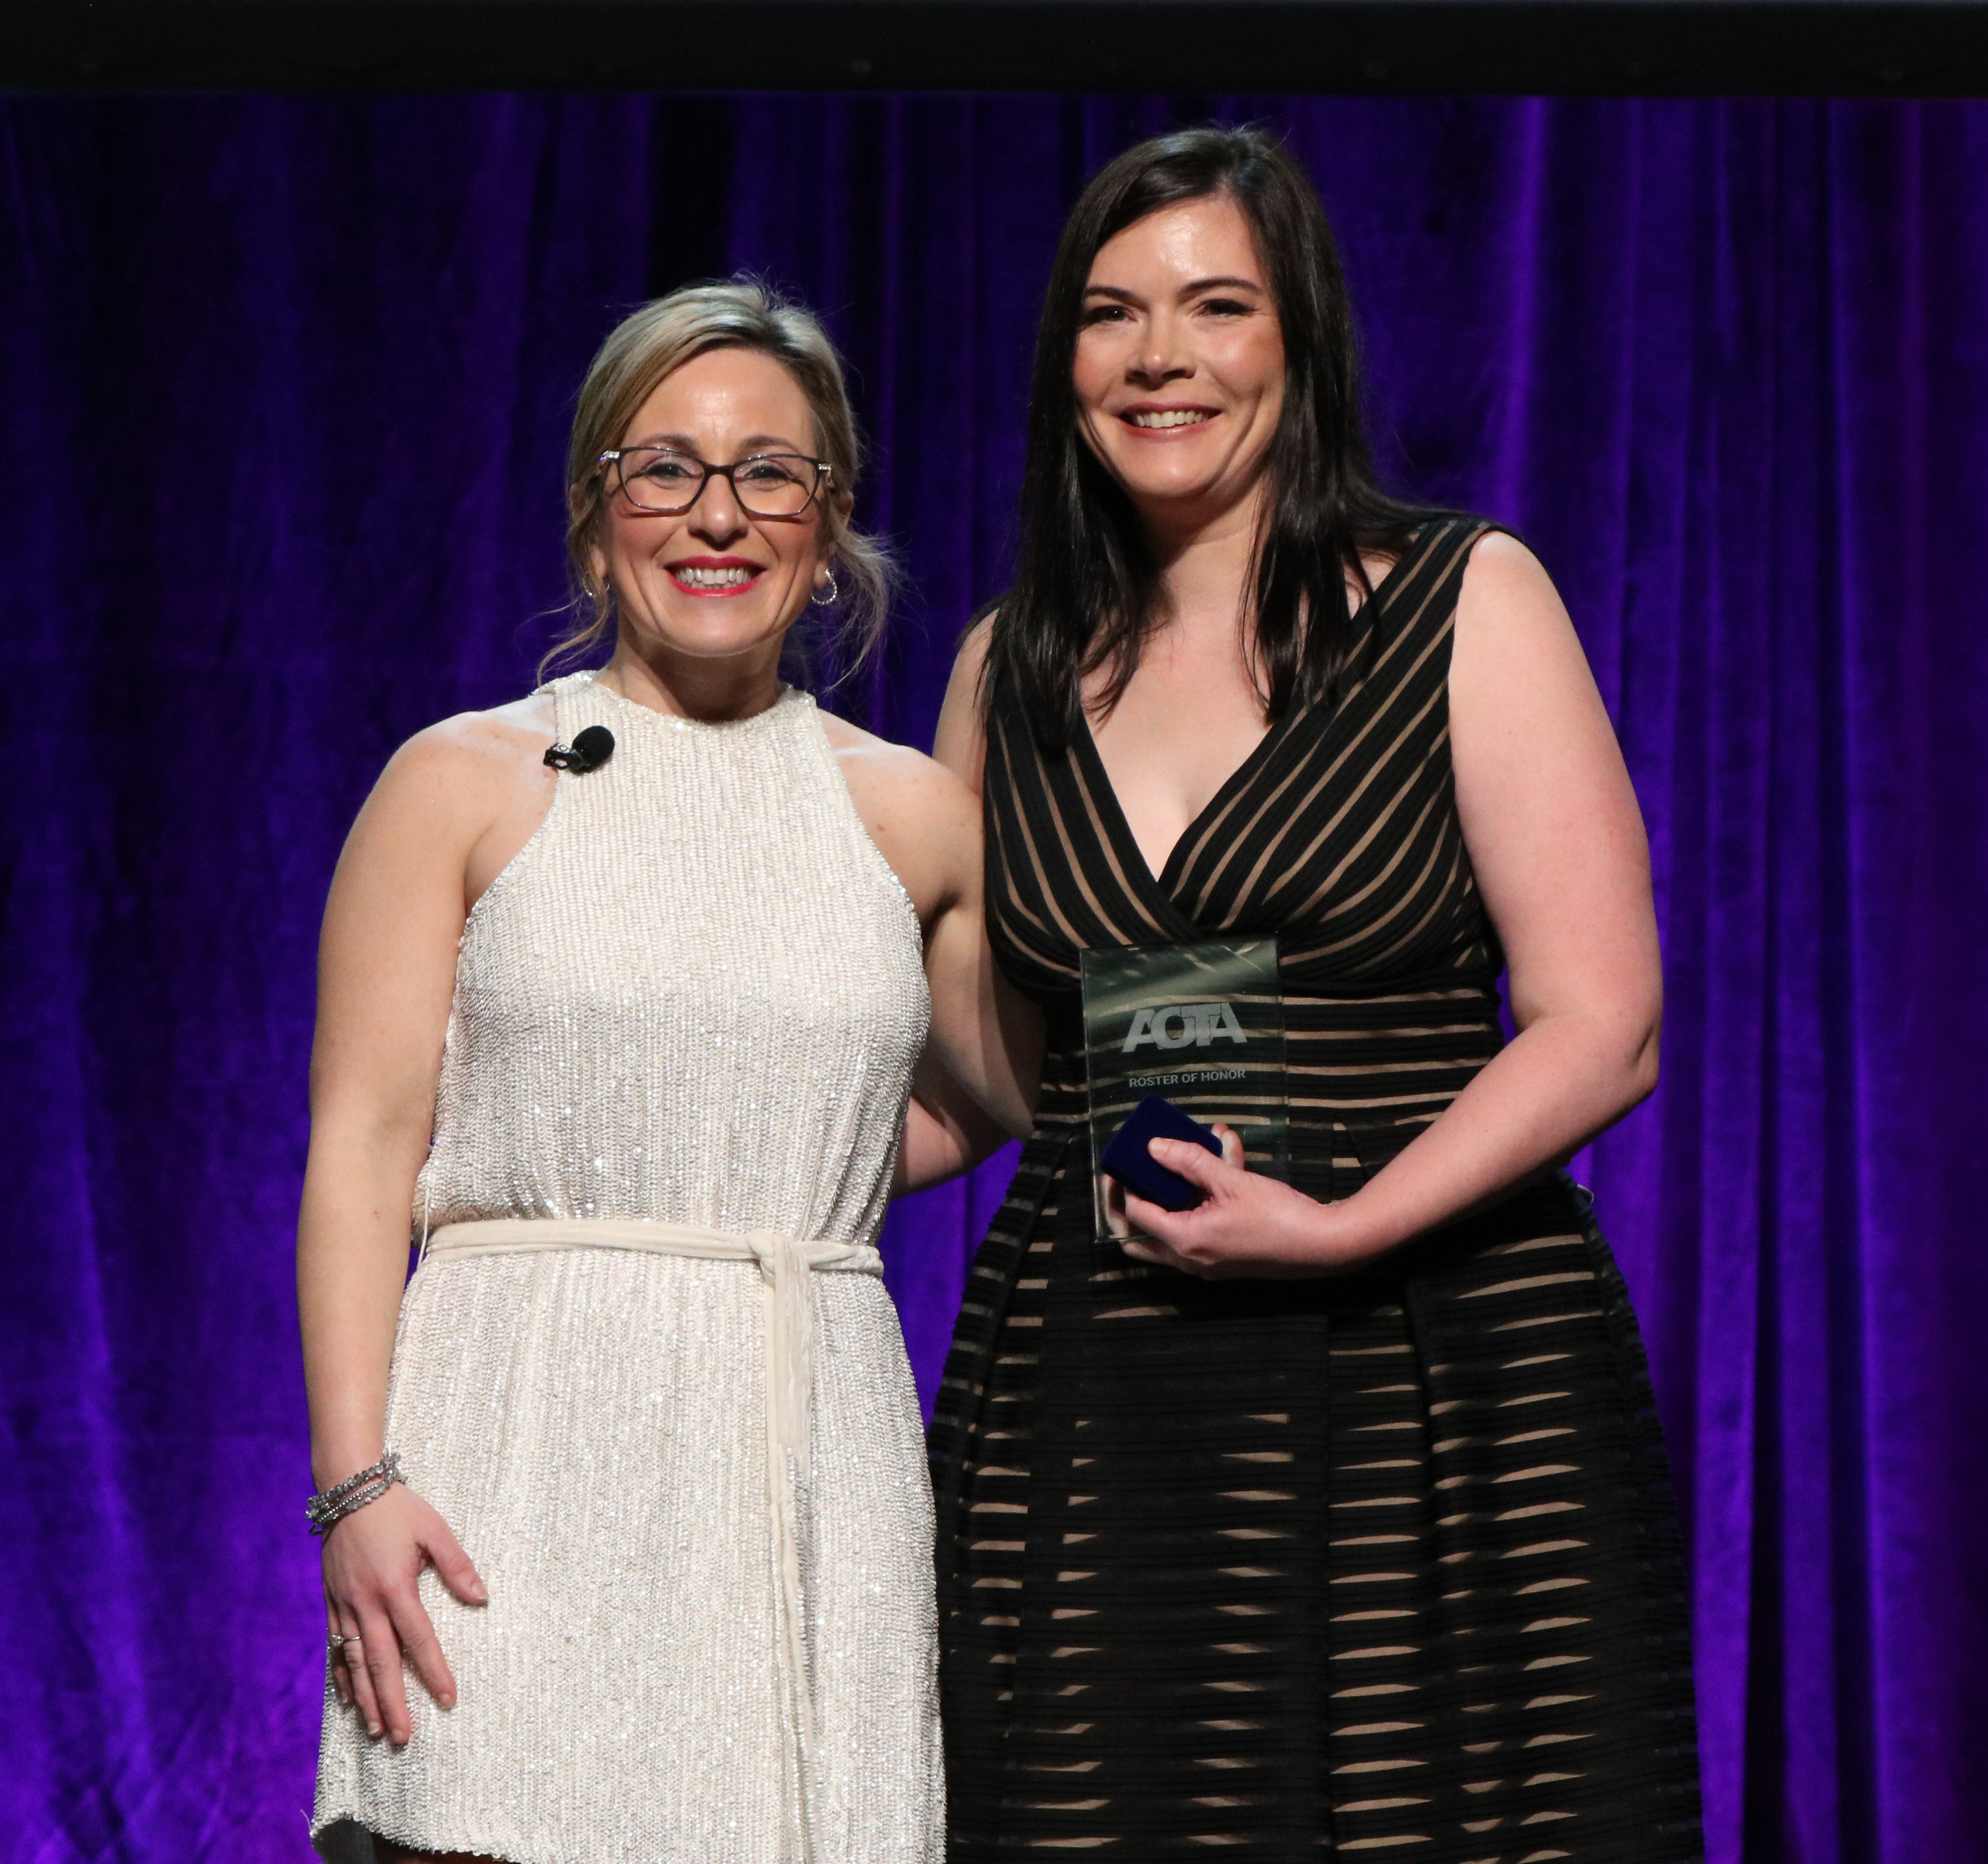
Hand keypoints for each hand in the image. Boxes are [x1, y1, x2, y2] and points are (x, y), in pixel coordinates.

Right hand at [322, 1482, 485, 1743]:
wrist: (349, 1489)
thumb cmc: (397, 1508)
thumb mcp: (435, 1529)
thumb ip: (457, 1566)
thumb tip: (481, 1599)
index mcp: (395, 1586)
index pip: (419, 1640)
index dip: (435, 1672)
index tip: (449, 1699)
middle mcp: (366, 1602)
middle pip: (381, 1663)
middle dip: (393, 1702)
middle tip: (403, 1736)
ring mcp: (344, 1604)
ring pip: (353, 1662)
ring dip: (365, 1698)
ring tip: (376, 1729)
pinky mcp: (331, 1600)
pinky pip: (334, 1646)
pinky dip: (341, 1675)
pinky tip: (348, 1698)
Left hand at [1118, 1125, 1379, 1278]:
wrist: (1325, 1245)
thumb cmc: (1280, 1216)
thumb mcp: (1232, 1181)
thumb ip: (1191, 1162)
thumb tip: (1154, 1147)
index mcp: (1185, 1241)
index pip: (1135, 1214)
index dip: (1125, 1183)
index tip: (1125, 1158)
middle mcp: (1190, 1259)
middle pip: (1137, 1238)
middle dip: (1127, 1205)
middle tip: (1126, 1176)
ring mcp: (1207, 1263)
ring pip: (1167, 1232)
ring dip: (1171, 1195)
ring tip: (1187, 1152)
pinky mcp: (1224, 1258)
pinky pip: (1196, 1229)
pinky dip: (1199, 1201)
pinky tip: (1223, 1159)